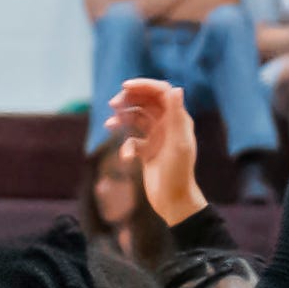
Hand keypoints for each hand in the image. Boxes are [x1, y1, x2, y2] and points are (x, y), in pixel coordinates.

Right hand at [98, 75, 200, 228]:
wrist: (174, 202)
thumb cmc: (178, 173)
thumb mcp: (178, 144)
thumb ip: (176, 116)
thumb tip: (176, 89)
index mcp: (178, 119)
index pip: (161, 92)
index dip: (143, 85)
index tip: (124, 87)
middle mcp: (168, 125)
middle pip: (146, 101)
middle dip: (129, 100)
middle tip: (113, 105)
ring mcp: (157, 138)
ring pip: (136, 118)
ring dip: (123, 118)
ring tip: (110, 124)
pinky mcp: (147, 151)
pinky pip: (132, 140)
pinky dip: (126, 144)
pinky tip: (126, 157)